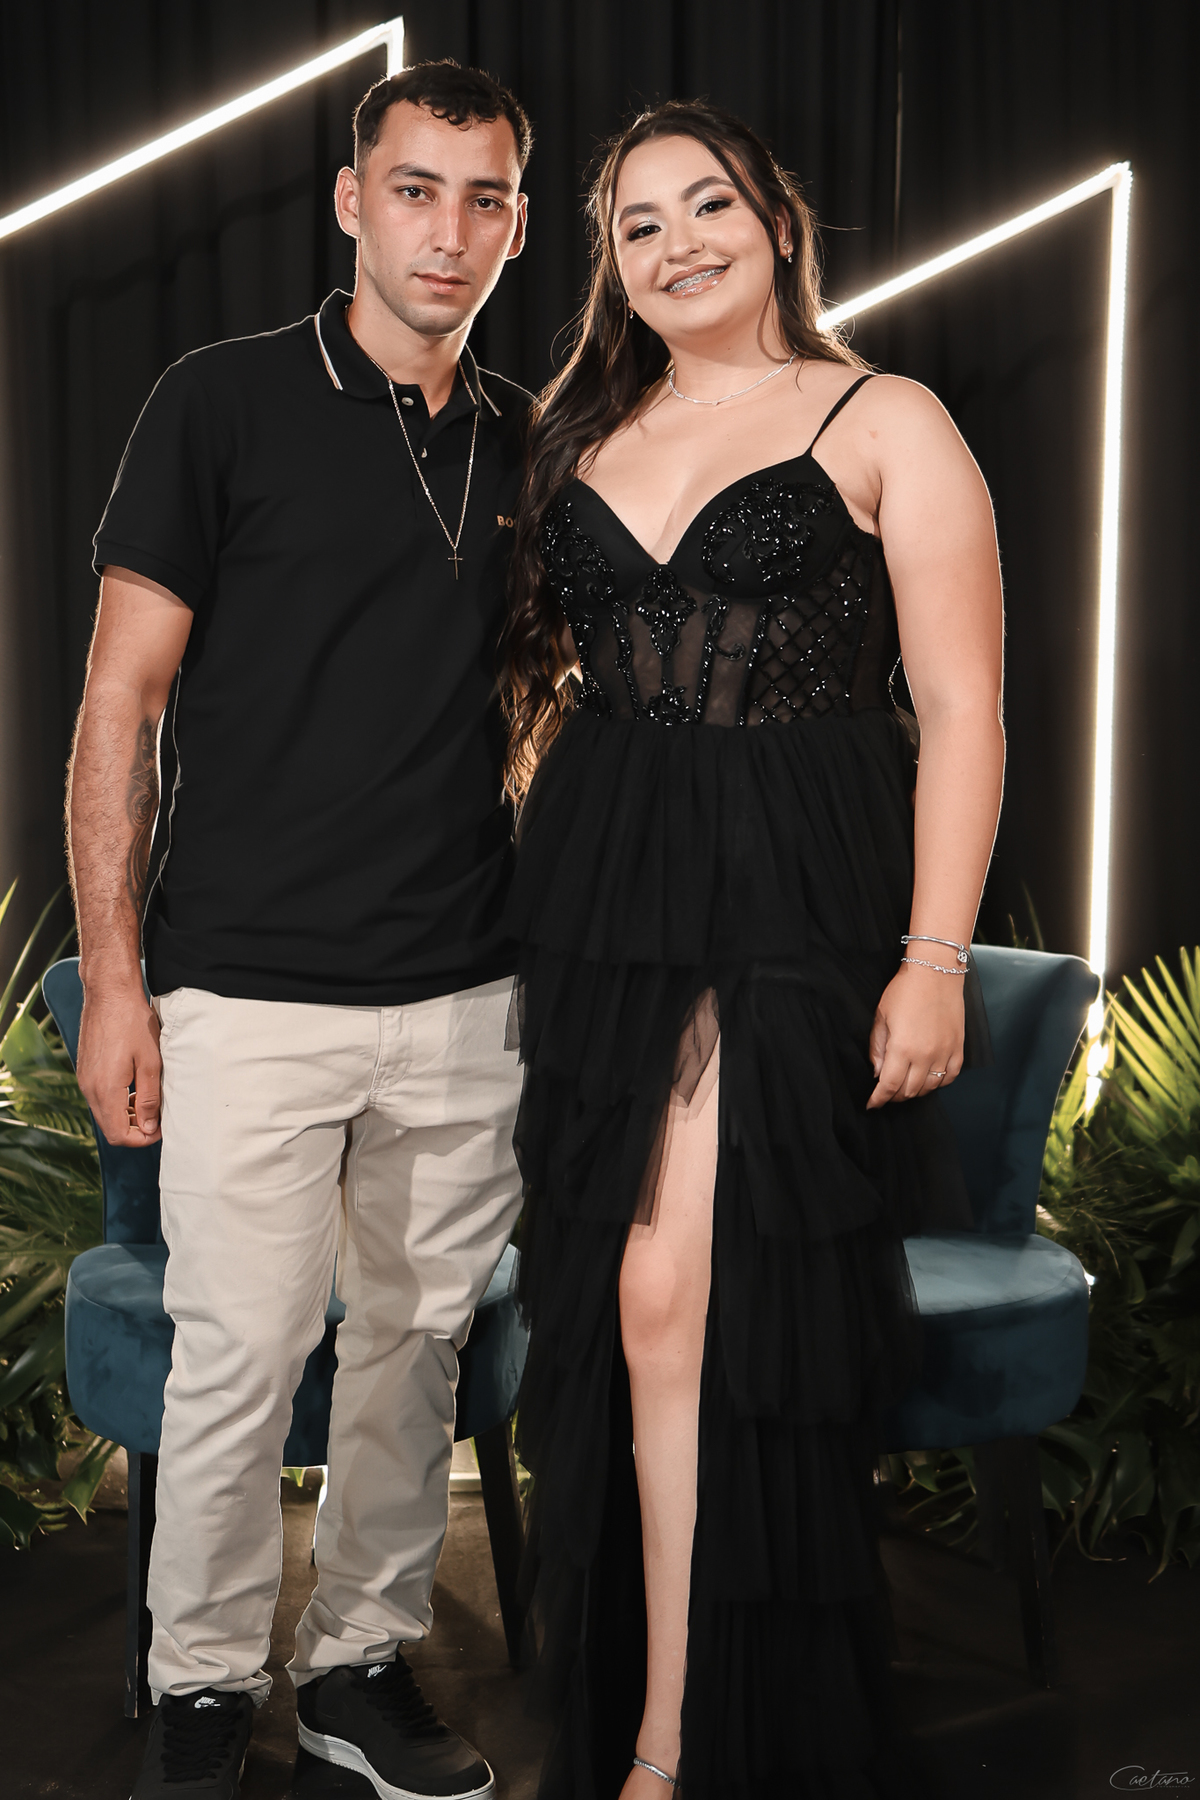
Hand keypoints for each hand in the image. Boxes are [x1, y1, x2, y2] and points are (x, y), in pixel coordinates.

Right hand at [76, 980, 161, 1146]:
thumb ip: (149, 1098)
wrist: (109, 994)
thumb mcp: (150, 1062)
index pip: (118, 1135)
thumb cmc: (133, 1023)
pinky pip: (99, 1098)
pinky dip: (117, 1102)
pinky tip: (134, 1088)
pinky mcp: (85, 1071)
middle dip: (135, 1130)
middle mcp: (89, 1089)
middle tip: (158, 1118)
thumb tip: (149, 1128)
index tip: (160, 1129)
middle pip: (109, 1128)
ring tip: (148, 1102)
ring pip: (104, 1114)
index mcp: (105, 1089)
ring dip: (126, 1116)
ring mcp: (84, 1079)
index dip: (141, 1139)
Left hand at [866, 964, 964, 1108]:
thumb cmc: (905, 991)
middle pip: (909, 1091)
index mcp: (902, 1048)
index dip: (879, 1099)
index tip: (872, 1104)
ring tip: (905, 1085)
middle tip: (887, 1093)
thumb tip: (878, 1073)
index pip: (889, 1086)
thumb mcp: (881, 1017)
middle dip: (895, 1096)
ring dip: (915, 1091)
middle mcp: (925, 1055)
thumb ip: (878, 1048)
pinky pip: (949, 1077)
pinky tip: (928, 1078)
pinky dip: (938, 1082)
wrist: (936, 972)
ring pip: (930, 1087)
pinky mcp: (958, 1047)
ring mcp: (945, 1052)